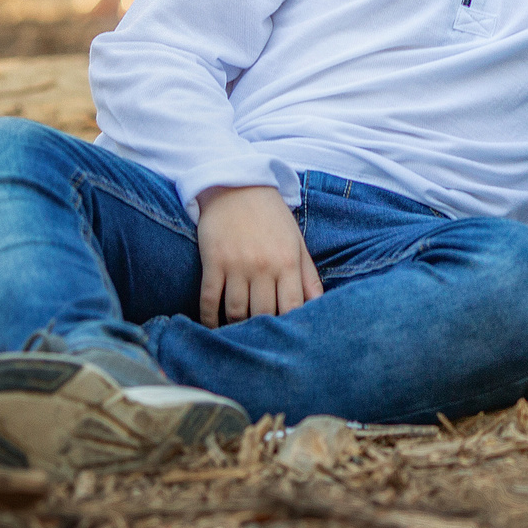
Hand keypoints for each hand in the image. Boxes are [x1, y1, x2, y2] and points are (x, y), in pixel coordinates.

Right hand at [194, 185, 322, 326]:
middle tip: (260, 342)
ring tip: (238, 336)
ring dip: (236, 328)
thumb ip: (308, 275)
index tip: (286, 338)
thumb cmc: (271, 217)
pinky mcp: (213, 262)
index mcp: (288, 262)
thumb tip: (318, 305)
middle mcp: (263, 266)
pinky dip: (209, 318)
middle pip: (263, 314)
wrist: (237, 186)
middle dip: (262, 331)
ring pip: (236, 311)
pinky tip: (212, 326)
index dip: (289, 327)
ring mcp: (236, 265)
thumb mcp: (296, 241)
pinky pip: (209, 299)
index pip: (291, 307)